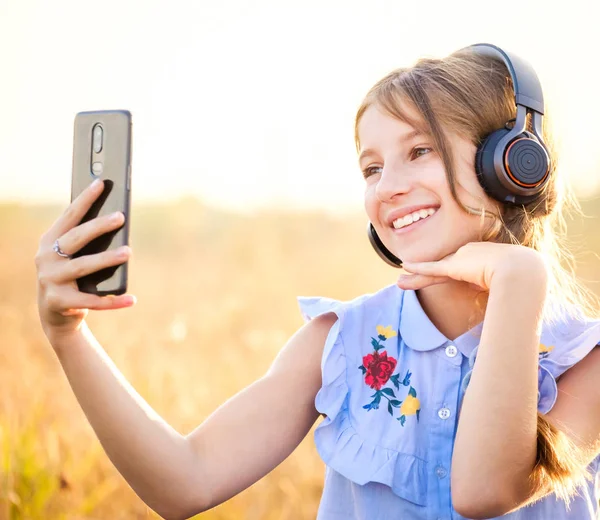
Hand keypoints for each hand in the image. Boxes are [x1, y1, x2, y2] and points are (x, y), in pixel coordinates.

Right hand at [35, 179, 135, 342]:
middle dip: (98, 226)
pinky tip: (131, 298)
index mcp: (49, 240)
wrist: (55, 312)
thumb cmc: (70, 275)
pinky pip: (92, 301)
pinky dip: (113, 301)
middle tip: (120, 217)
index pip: (69, 216)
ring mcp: (50, 280)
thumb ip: (86, 239)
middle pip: (76, 238)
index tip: (101, 183)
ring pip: (83, 267)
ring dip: (106, 259)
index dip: (85, 199)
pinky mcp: (60, 302)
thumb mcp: (72, 255)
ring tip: (128, 252)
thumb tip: (118, 219)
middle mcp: (46, 258)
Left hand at [396, 242, 547, 291]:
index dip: (451, 277)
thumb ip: (503, 297)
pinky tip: (405, 267)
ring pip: (433, 271)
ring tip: (399, 282)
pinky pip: (432, 268)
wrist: (522, 270)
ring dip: (416, 279)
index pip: (463, 270)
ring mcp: (462, 259)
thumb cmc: (524, 281)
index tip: (444, 281)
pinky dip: (418, 269)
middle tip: (407, 280)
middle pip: (444, 269)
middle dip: (425, 277)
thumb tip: (512, 315)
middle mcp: (471, 255)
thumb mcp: (512, 289)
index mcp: (485, 260)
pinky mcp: (454, 266)